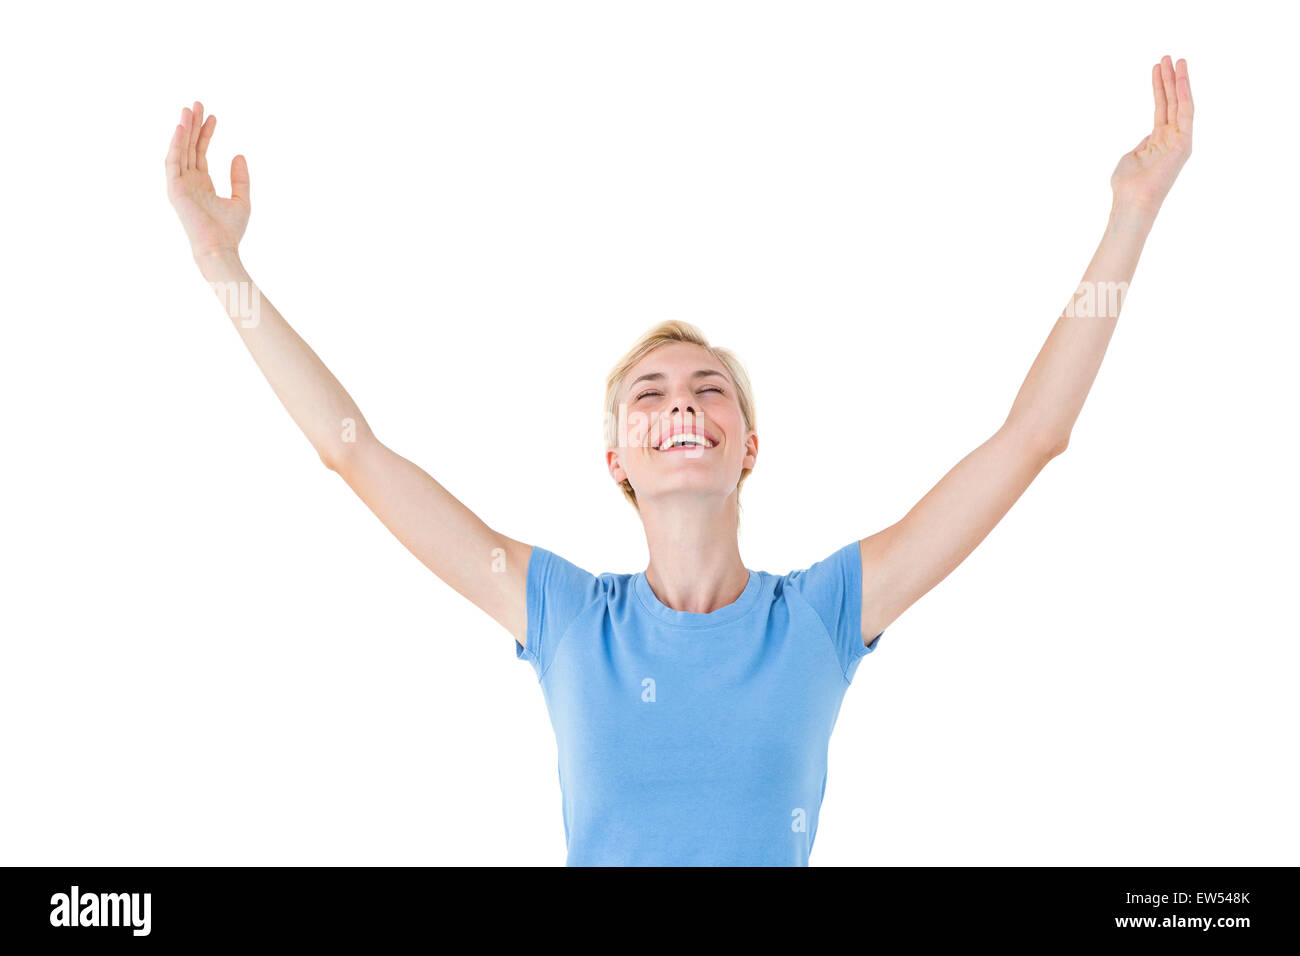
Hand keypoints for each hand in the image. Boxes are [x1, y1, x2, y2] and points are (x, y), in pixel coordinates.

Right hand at [165, 101, 249, 260]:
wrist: (220, 247)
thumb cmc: (231, 230)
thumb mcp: (242, 199)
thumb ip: (240, 177)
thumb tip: (239, 154)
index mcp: (202, 183)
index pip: (201, 152)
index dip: (206, 133)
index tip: (212, 116)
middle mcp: (189, 181)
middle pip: (189, 146)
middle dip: (193, 125)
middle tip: (197, 103)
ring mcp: (180, 184)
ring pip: (180, 150)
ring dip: (183, 130)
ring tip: (188, 110)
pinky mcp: (174, 189)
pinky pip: (173, 161)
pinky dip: (176, 144)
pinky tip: (181, 128)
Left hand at [1110, 56, 1193, 213]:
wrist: (1133, 201)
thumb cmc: (1127, 184)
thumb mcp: (1132, 157)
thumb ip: (1142, 144)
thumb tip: (1149, 138)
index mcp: (1158, 140)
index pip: (1161, 107)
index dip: (1159, 87)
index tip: (1157, 68)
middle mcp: (1172, 137)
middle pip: (1171, 101)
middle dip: (1169, 78)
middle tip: (1167, 56)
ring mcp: (1179, 139)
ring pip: (1180, 103)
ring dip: (1177, 80)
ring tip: (1174, 59)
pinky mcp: (1184, 142)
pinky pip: (1185, 111)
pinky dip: (1183, 92)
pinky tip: (1180, 76)